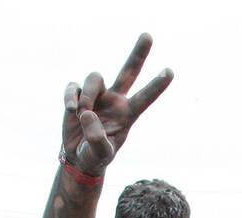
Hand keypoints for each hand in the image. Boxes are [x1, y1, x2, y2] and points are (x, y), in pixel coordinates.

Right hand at [62, 34, 172, 177]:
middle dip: (138, 54)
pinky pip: (74, 87)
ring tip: (80, 114)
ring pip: (95, 78)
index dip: (156, 86)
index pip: (144, 98)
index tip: (170, 72)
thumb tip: (87, 113)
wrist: (77, 158)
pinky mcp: (78, 94)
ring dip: (87, 96)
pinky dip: (70, 97)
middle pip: (128, 71)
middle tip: (148, 35)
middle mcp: (115, 100)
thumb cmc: (95, 156)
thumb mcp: (99, 154)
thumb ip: (96, 138)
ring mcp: (98, 95)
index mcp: (127, 115)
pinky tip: (70, 110)